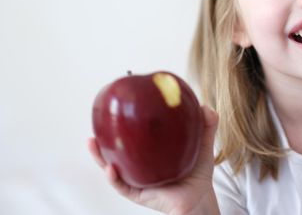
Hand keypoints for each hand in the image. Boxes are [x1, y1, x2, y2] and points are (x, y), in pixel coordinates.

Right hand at [87, 105, 218, 214]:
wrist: (200, 197)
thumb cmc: (198, 172)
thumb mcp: (202, 143)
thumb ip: (206, 124)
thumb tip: (204, 107)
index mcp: (149, 152)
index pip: (130, 138)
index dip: (118, 126)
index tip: (110, 111)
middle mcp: (139, 166)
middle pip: (114, 152)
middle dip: (100, 141)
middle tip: (93, 126)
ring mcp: (137, 180)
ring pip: (112, 168)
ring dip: (99, 157)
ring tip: (92, 143)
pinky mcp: (139, 194)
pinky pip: (122, 186)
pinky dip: (114, 178)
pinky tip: (110, 168)